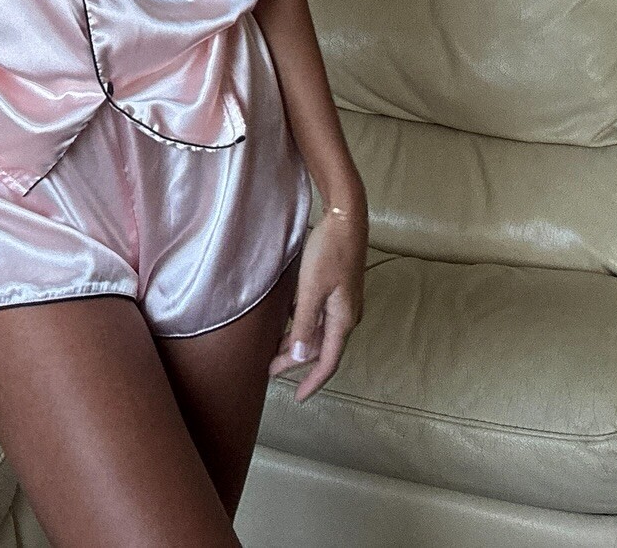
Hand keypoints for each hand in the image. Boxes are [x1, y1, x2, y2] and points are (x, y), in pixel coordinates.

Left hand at [270, 207, 365, 398]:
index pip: (328, 362)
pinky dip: (303, 324)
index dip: (312, 381)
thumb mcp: (312, 288)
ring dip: (299, 342)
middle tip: (270, 369)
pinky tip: (288, 322)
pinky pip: (319, 315)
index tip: (297, 397)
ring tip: (275, 350)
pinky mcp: (338, 289)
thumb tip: (300, 356)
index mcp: (343, 320)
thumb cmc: (329, 251)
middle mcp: (347, 315)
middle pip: (320, 347)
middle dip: (296, 361)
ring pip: (319, 331)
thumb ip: (305, 323)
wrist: (346, 218)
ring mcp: (343, 302)